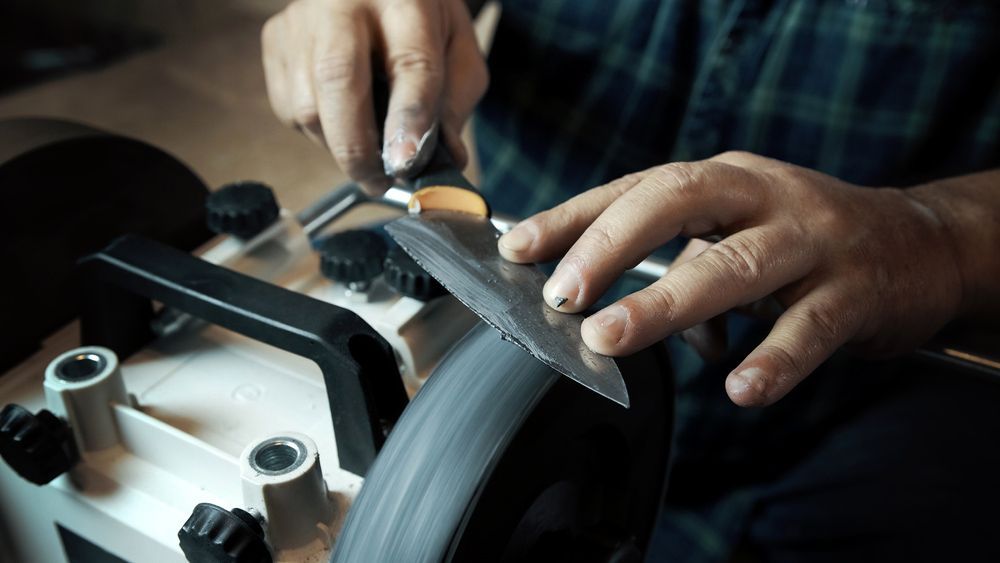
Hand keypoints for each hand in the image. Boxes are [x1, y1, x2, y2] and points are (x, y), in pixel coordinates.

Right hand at [261, 0, 487, 187]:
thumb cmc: (418, 20)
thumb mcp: (457, 50)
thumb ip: (455, 103)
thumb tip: (446, 159)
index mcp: (404, 1)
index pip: (410, 65)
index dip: (408, 121)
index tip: (405, 164)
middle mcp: (343, 5)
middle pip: (338, 82)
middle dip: (357, 149)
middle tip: (380, 181)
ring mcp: (301, 22)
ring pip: (308, 107)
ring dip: (338, 145)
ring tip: (367, 144)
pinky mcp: (275, 41)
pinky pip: (289, 109)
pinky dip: (317, 130)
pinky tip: (340, 116)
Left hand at [498, 151, 965, 405]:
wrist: (918, 245)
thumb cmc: (803, 239)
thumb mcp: (736, 233)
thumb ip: (675, 267)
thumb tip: (606, 317)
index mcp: (725, 179)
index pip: (637, 187)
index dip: (574, 215)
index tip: (517, 248)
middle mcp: (764, 196)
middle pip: (680, 202)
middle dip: (612, 245)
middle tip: (561, 294)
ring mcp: (813, 240)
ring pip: (736, 266)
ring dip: (667, 303)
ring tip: (610, 339)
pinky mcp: (854, 291)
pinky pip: (809, 328)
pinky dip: (773, 358)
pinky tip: (739, 387)